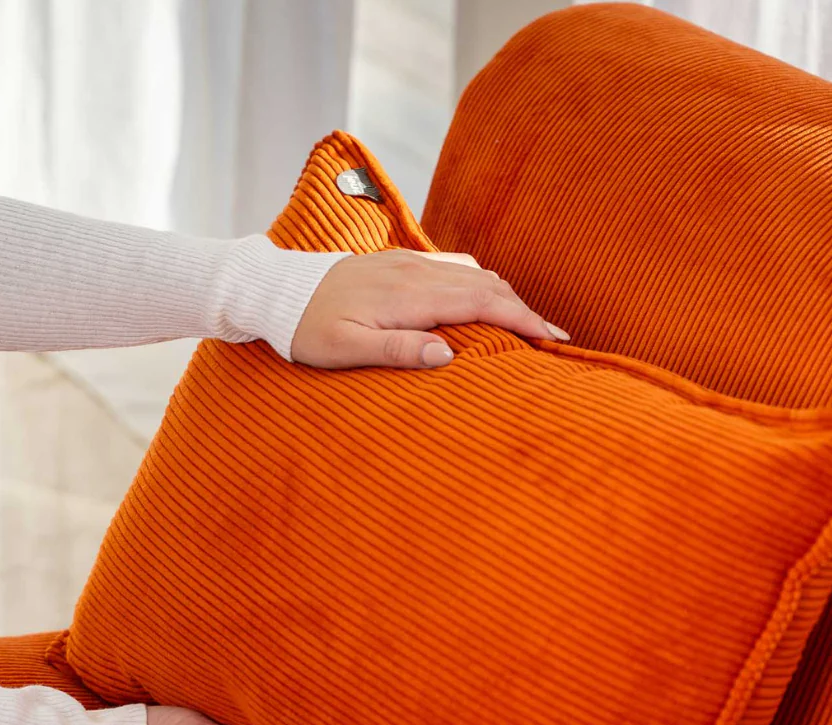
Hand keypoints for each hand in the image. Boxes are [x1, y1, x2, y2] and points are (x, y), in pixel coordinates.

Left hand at [290, 249, 568, 369]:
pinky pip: (455, 267)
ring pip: (474, 273)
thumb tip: (448, 354)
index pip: (482, 302)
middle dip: (525, 309)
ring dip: (506, 296)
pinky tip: (485, 299)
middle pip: (487, 285)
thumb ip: (397, 350)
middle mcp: (416, 272)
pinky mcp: (400, 263)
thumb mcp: (345, 349)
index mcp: (409, 295)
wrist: (276, 289)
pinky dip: (482, 284)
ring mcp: (409, 263)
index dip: (523, 319)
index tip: (553, 338)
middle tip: (555, 336)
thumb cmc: (307, 327)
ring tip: (527, 322)